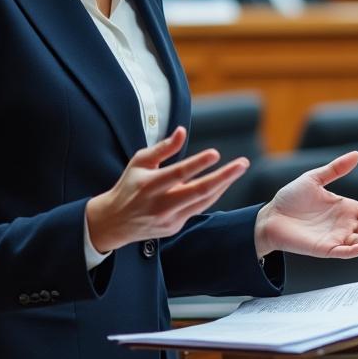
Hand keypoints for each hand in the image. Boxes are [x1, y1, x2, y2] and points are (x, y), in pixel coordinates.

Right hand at [85, 127, 248, 252]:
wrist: (114, 222)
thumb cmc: (129, 186)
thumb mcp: (140, 161)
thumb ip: (163, 147)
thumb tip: (182, 131)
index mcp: (149, 184)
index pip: (178, 173)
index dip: (198, 163)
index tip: (215, 153)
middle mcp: (160, 204)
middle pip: (198, 191)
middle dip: (224, 177)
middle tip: (242, 164)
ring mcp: (169, 218)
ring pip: (203, 202)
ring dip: (223, 185)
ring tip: (238, 169)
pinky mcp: (174, 227)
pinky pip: (199, 209)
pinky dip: (212, 195)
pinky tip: (223, 183)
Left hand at [253, 151, 357, 258]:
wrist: (269, 216)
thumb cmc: (291, 199)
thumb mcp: (315, 179)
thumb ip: (336, 169)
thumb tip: (357, 154)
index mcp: (346, 209)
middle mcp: (345, 226)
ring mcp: (336, 238)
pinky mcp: (324, 249)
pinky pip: (342, 251)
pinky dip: (353, 250)